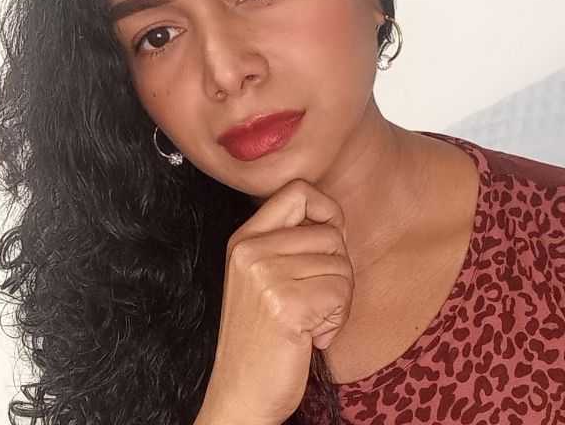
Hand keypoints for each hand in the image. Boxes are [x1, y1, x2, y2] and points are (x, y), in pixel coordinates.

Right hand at [199, 179, 353, 424]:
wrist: (241, 392)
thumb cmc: (262, 335)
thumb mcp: (262, 276)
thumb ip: (288, 242)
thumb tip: (334, 219)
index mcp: (244, 238)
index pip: (298, 190)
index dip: (327, 210)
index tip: (330, 238)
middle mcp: (251, 250)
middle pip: (330, 233)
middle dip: (337, 270)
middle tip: (315, 300)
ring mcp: (266, 276)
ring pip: (341, 265)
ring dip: (338, 300)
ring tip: (310, 320)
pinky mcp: (286, 304)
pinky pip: (341, 294)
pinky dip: (336, 321)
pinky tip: (311, 336)